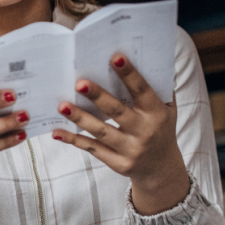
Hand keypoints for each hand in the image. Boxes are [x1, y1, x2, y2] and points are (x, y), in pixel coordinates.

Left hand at [52, 54, 189, 215]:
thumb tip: (145, 59)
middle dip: (98, 96)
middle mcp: (144, 131)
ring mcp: (130, 149)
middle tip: (79, 83)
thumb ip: (157, 88)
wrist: (161, 167)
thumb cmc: (160, 129)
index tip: (115, 58)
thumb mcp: (167, 110)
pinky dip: (74, 140)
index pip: (142, 91)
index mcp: (157, 113)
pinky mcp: (118, 163)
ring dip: (80, 118)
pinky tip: (57, 132)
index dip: (129, 74)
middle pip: (117, 111)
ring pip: (100, 132)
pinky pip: (92, 149)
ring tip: (62, 106)